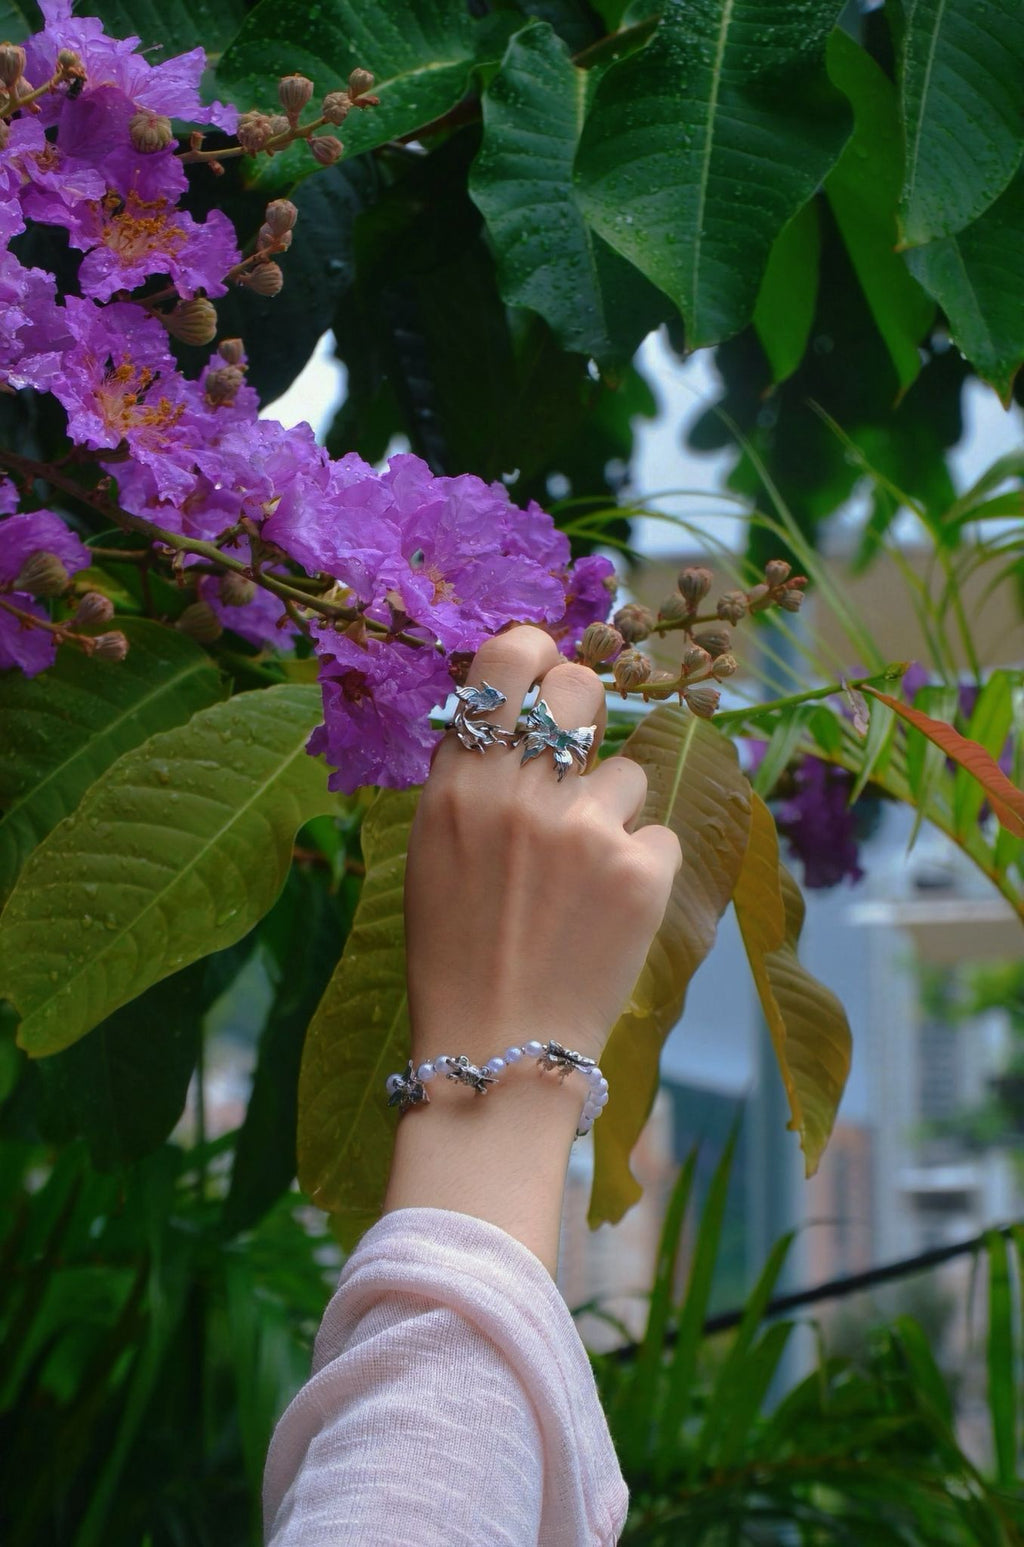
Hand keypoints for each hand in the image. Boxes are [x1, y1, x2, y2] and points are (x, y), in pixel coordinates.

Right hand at [404, 626, 680, 1066]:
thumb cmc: (454, 954)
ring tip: (582, 878)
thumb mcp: (433, 852)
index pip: (508, 660)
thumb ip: (470, 777)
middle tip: (578, 753)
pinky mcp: (642, 871)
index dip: (537, 653)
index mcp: (459, 785)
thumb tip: (512, 712)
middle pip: (582, 686)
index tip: (546, 666)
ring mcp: (587, 830)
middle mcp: (521, 793)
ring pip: (628, 772)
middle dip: (588, 708)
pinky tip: (608, 913)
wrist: (498, 1046)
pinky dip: (640, 869)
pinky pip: (658, 835)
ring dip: (612, 813)